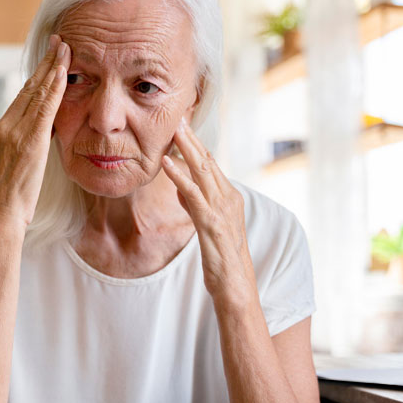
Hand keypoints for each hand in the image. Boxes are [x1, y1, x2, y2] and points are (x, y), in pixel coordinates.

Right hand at [0, 34, 70, 233]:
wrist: (0, 215)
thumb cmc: (9, 201)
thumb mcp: (16, 168)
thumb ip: (26, 148)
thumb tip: (41, 137)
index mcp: (0, 131)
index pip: (22, 97)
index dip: (37, 76)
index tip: (49, 61)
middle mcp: (4, 126)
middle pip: (28, 88)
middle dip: (45, 63)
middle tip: (59, 42)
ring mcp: (14, 131)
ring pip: (36, 92)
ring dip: (53, 68)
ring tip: (65, 48)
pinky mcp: (27, 140)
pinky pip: (44, 107)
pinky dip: (54, 88)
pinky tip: (64, 73)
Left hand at [161, 118, 255, 300]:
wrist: (236, 285)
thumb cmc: (222, 258)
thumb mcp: (206, 225)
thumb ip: (195, 204)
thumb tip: (180, 187)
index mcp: (228, 198)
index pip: (211, 165)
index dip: (196, 145)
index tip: (182, 126)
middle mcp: (228, 198)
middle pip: (208, 162)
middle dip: (192, 139)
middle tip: (178, 117)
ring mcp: (221, 209)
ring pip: (203, 172)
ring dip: (187, 149)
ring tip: (173, 130)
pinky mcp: (211, 223)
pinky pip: (193, 194)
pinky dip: (179, 176)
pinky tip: (166, 164)